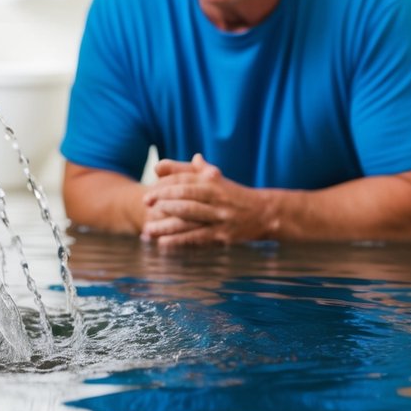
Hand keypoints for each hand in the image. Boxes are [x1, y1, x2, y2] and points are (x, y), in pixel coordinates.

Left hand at [141, 154, 274, 245]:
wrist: (264, 213)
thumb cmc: (232, 194)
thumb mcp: (214, 178)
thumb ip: (187, 171)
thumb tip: (159, 165)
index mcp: (213, 182)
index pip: (185, 180)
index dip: (166, 186)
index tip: (148, 193)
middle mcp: (216, 198)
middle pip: (186, 197)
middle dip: (164, 201)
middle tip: (146, 206)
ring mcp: (220, 217)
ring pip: (189, 219)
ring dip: (166, 225)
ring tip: (148, 230)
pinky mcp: (222, 236)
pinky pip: (197, 238)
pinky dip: (179, 241)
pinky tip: (164, 244)